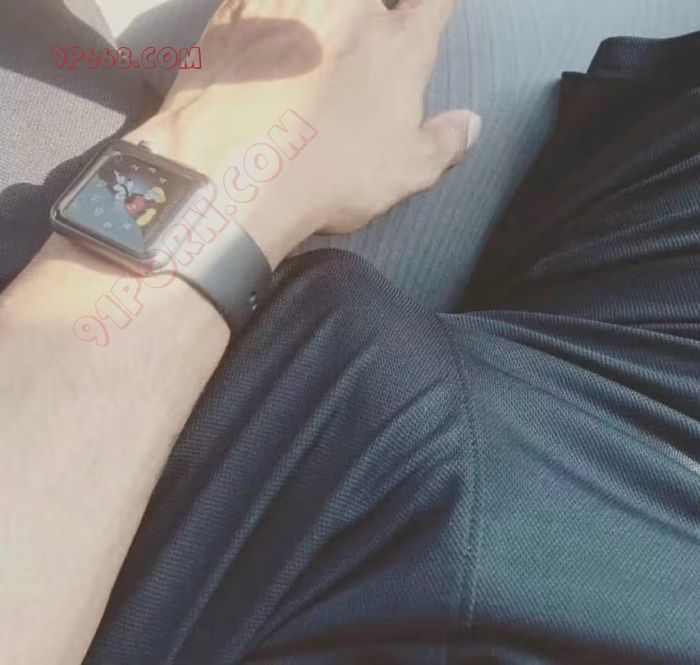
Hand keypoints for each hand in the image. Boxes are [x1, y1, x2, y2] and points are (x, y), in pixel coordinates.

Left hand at [125, 0, 480, 266]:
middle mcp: (351, 8)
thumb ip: (445, 142)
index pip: (434, 3)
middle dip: (375, 14)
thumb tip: (471, 123)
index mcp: (399, 46)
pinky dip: (271, 16)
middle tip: (366, 39)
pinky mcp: (239, 10)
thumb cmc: (330, 177)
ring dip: (321, 17)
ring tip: (313, 56)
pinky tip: (270, 45)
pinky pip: (262, 2)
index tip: (424, 16)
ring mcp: (292, 3)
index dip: (433, 9)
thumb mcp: (406, 172)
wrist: (236, 177)